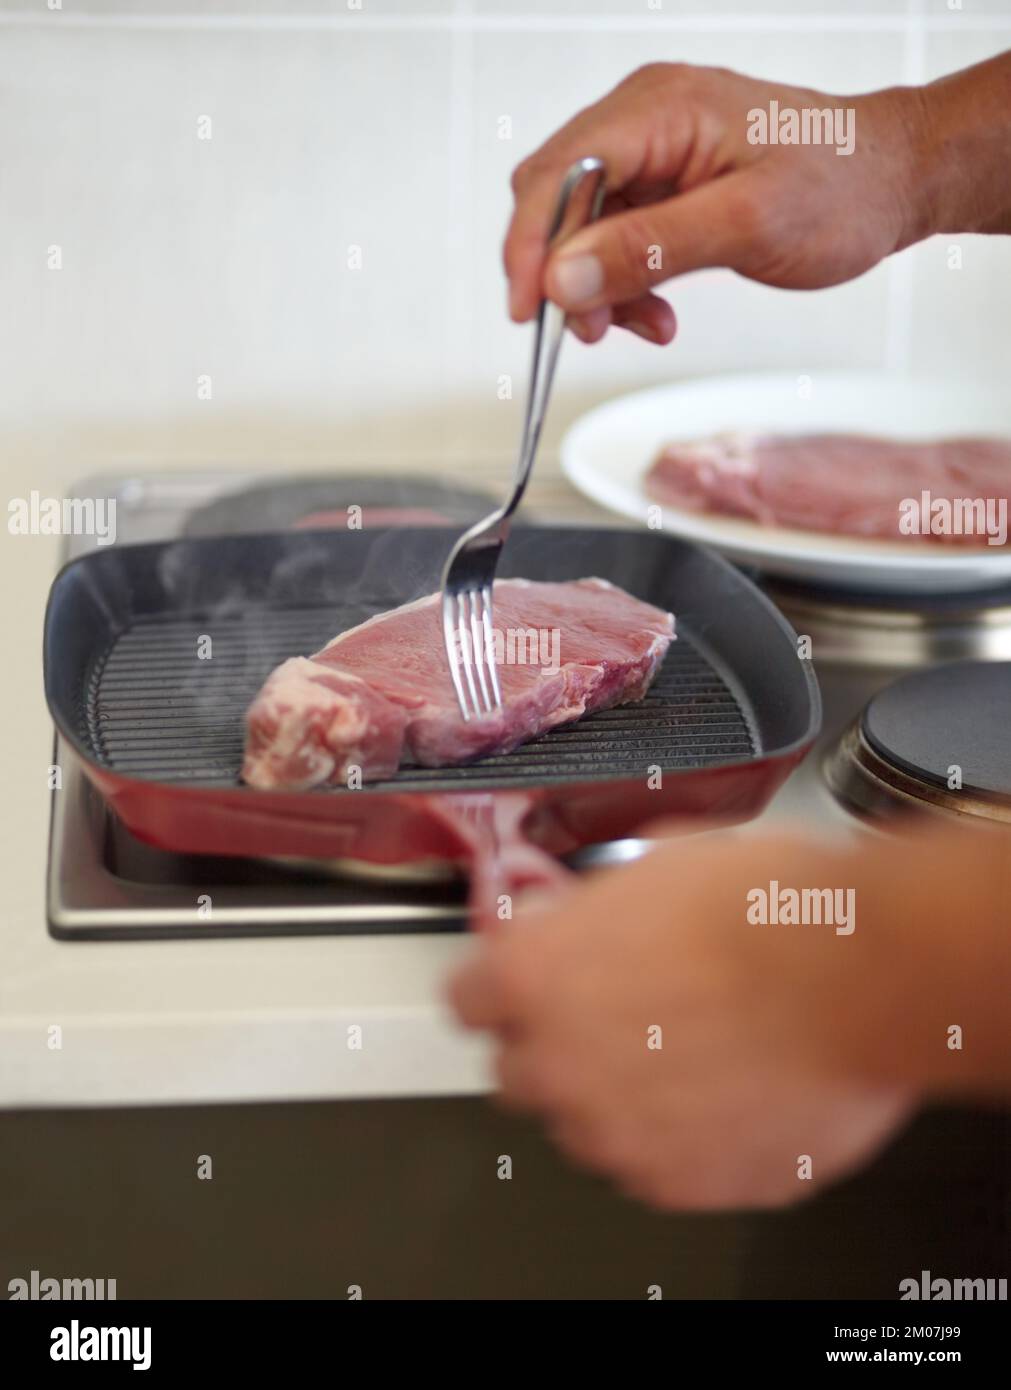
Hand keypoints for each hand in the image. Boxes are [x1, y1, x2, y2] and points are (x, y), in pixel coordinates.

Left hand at [449, 829, 916, 1209]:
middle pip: (518, 1073)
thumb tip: (579, 913)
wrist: (861, 974)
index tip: (524, 984)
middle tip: (619, 1017)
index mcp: (533, 976)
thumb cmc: (769, 905)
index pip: (466, 999)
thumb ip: (591, 907)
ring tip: (692, 1053)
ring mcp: (616, 1135)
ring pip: (587, 1127)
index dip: (501, 987)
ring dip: (619, 1096)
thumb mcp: (658, 860)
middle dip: (555, 1047)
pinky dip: (682, 1138)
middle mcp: (557, 1065)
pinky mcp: (680, 1183)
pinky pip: (657, 1165)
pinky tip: (729, 1091)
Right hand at [505, 62, 923, 344]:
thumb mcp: (744, 224)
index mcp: (659, 109)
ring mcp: (653, 152)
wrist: (895, 180)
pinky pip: (616, 239)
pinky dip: (625, 284)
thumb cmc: (843, 185)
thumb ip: (648, 250)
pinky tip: (656, 313)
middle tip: (591, 328)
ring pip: (583, 228)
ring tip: (641, 325)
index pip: (558, 172)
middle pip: (558, 199)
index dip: (530, 244)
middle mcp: (645, 120)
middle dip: (564, 273)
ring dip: (599, 287)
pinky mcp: (665, 184)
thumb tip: (563, 277)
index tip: (529, 307)